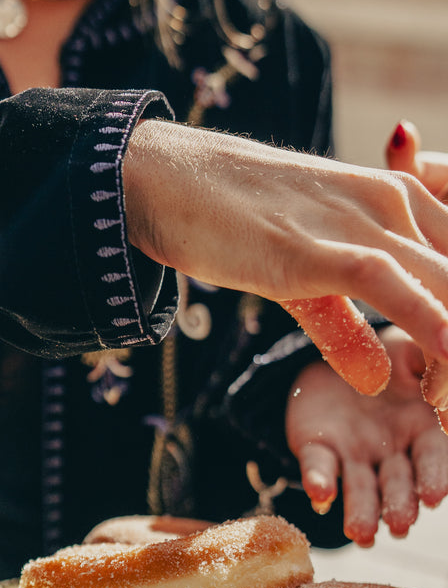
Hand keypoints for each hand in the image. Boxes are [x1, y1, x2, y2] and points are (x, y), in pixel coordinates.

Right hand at [123, 119, 447, 371]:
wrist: (168, 178)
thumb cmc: (230, 217)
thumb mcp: (300, 277)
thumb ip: (344, 325)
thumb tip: (373, 379)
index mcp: (403, 201)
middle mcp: (396, 204)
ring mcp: (357, 221)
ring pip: (446, 287)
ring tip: (445, 409)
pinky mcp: (312, 246)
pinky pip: (386, 281)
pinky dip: (427, 319)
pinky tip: (447, 353)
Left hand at [285, 327, 447, 546]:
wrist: (336, 349)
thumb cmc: (389, 355)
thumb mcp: (415, 353)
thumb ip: (437, 370)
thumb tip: (444, 396)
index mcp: (423, 431)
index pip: (432, 460)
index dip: (433, 478)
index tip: (433, 497)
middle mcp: (390, 451)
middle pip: (396, 483)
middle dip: (398, 505)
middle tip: (398, 525)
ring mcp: (354, 452)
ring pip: (359, 487)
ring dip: (361, 511)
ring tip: (361, 534)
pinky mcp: (318, 446)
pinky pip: (318, 465)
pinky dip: (318, 481)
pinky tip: (320, 496)